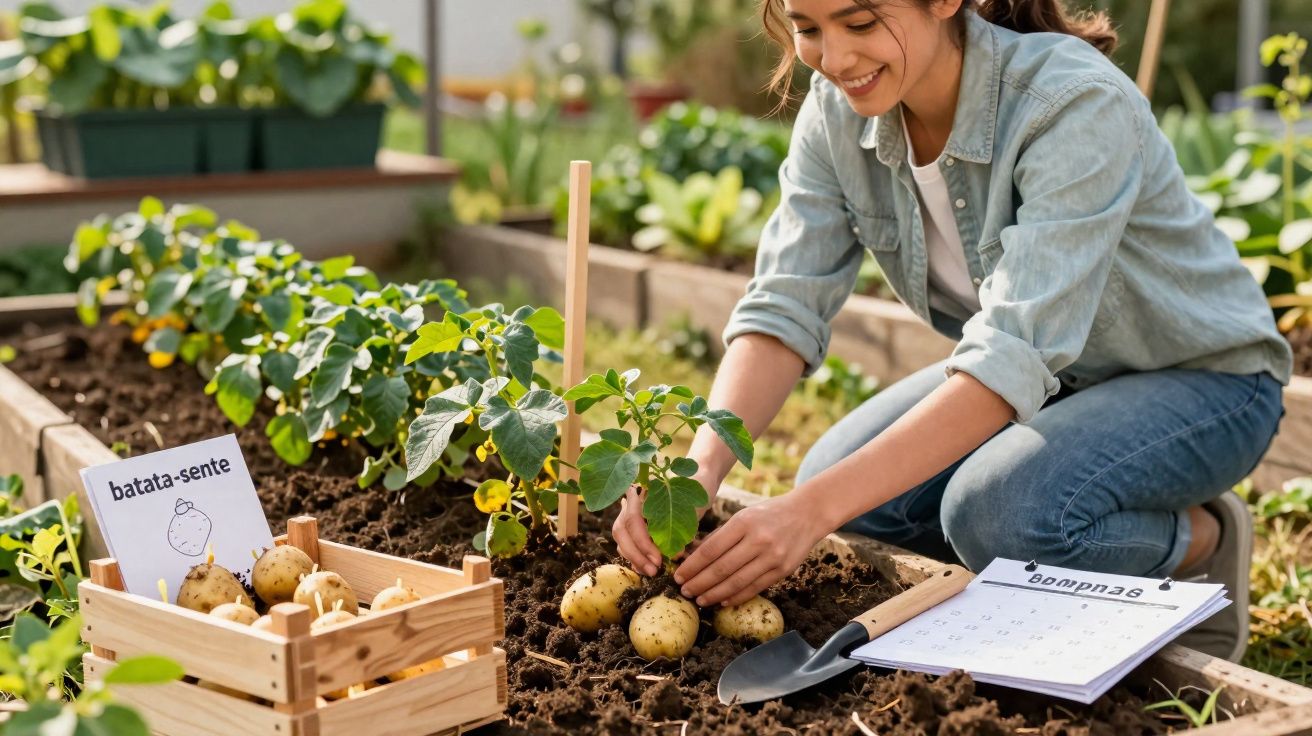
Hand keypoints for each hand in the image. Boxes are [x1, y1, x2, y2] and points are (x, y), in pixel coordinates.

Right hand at [614, 470, 721, 576]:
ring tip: (652, 572)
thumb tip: (674, 554)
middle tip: (654, 570)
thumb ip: (682, 525)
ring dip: (634, 557)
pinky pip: (628, 541)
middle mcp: (632, 500)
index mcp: (643, 490)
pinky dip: (635, 556)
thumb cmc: (699, 484)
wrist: (701, 476)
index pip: (632, 519)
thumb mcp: (694, 502)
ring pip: (622, 537)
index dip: (643, 542)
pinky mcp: (637, 523)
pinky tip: (645, 568)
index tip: (659, 560)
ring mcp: (632, 511)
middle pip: (622, 529)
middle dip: (636, 554)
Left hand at [673, 494, 825, 607]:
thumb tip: (694, 557)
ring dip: (715, 594)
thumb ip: (721, 536)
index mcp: (743, 522)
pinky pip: (755, 588)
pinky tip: (722, 601)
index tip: (679, 575)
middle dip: (699, 583)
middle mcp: (758, 540)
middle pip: (721, 568)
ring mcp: (772, 557)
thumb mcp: (744, 516)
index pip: (711, 549)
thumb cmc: (769, 514)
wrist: (807, 514)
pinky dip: (736, 597)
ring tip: (700, 600)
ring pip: (737, 582)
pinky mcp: (782, 570)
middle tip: (684, 591)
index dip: (692, 566)